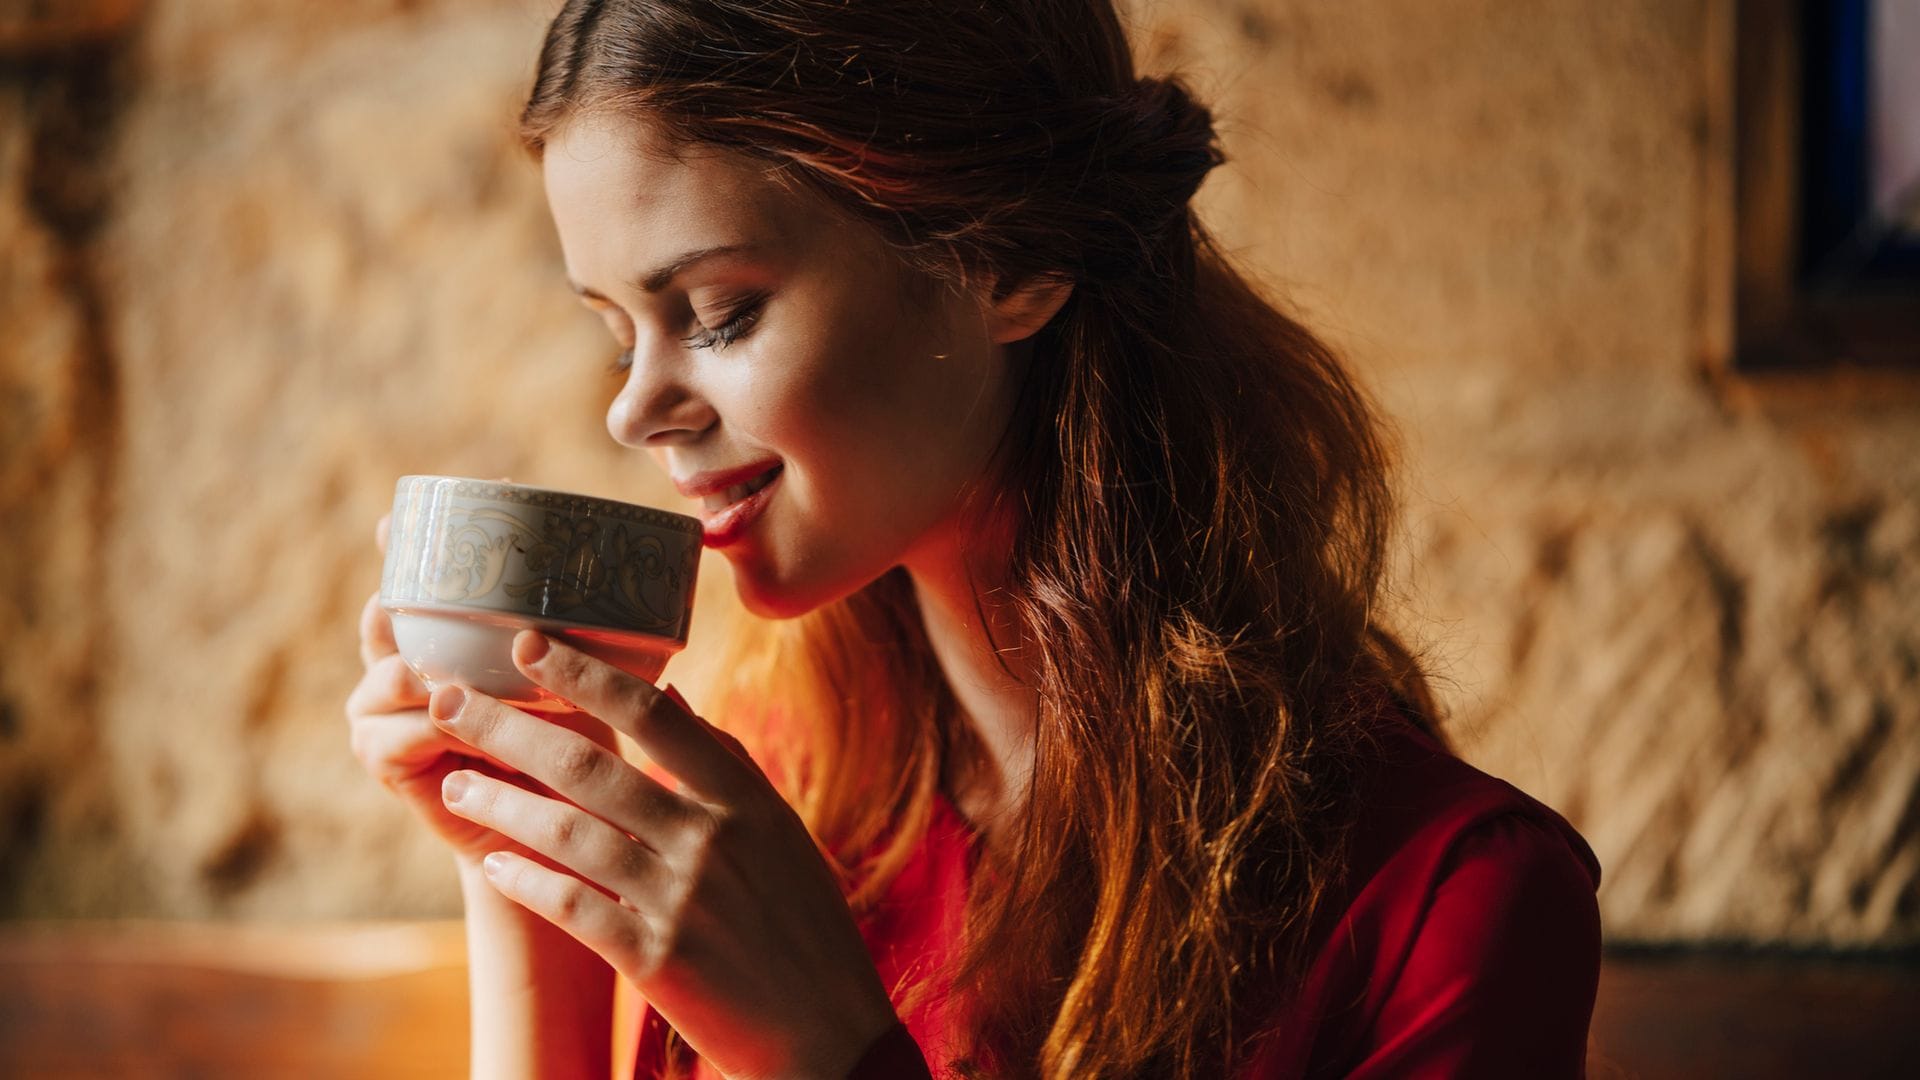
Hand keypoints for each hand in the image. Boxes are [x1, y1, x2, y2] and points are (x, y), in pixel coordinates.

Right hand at [344, 515, 603, 867]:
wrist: (558, 827)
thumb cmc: (575, 738)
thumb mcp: (577, 677)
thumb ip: (578, 634)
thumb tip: (618, 571)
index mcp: (444, 633)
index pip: (415, 579)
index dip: (406, 547)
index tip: (400, 519)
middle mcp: (402, 662)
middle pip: (383, 619)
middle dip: (397, 602)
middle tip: (416, 594)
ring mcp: (384, 711)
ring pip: (385, 677)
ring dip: (419, 676)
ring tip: (445, 679)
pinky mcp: (387, 760)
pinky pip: (393, 738)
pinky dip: (429, 732)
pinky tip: (459, 730)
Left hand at [430, 632, 899, 1079]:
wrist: (828, 1032)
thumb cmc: (804, 926)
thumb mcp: (782, 832)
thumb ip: (726, 764)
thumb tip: (673, 694)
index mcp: (745, 800)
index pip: (656, 715)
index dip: (586, 673)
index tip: (529, 643)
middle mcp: (712, 840)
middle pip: (593, 766)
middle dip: (510, 727)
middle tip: (449, 700)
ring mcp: (681, 900)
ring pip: (570, 833)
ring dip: (502, 803)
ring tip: (457, 783)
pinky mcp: (656, 960)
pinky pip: (573, 907)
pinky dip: (527, 882)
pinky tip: (493, 864)